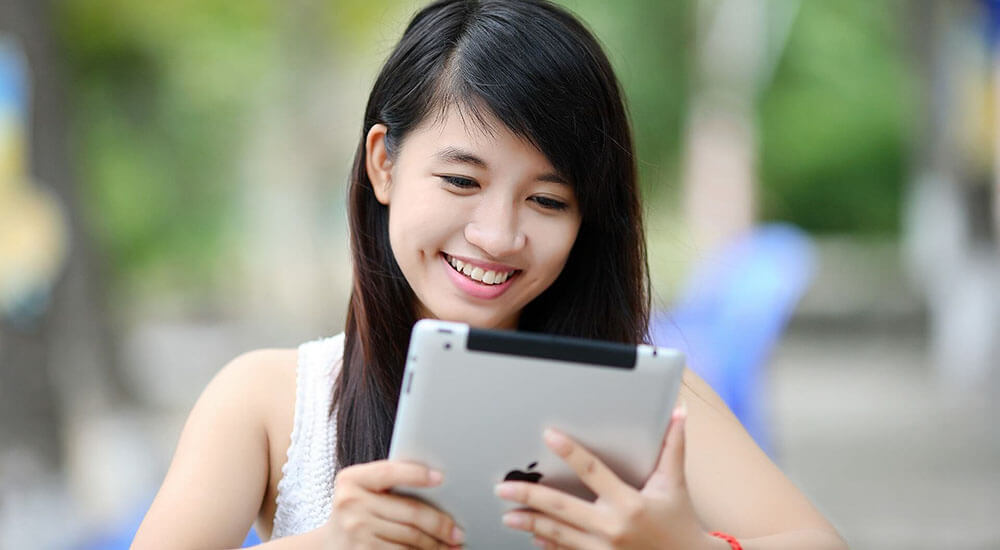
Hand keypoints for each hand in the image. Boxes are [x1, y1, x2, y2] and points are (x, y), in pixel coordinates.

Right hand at [324, 460, 464, 548]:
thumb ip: (390, 481)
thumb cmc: (357, 511)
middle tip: (458, 531)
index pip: (390, 472)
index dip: (417, 475)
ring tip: (451, 545)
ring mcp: (355, 530)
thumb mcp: (363, 490)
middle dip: (440, 524)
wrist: (328, 545)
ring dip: (435, 545)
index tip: (441, 477)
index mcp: (352, 479)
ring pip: (410, 538)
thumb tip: (437, 483)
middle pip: (410, 512)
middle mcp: (350, 503)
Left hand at [494, 404, 718, 549]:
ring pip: (559, 534)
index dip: (571, 451)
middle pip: (563, 508)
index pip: (593, 471)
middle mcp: (613, 527)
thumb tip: (677, 412)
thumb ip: (673, 447)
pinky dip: (548, 545)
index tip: (549, 435)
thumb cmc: (679, 521)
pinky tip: (532, 537)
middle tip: (504, 486)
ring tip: (507, 515)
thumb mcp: (674, 484)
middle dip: (530, 496)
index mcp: (630, 502)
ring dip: (531, 524)